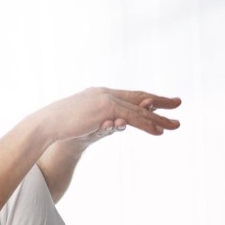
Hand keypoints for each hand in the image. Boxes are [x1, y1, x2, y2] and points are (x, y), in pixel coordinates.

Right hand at [30, 87, 180, 142]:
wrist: (46, 125)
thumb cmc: (60, 127)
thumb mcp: (86, 123)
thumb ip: (103, 122)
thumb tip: (116, 125)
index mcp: (99, 94)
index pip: (128, 95)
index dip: (146, 98)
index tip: (160, 101)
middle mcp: (105, 93)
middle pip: (138, 97)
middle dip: (160, 101)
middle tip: (178, 103)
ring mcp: (106, 99)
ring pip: (139, 109)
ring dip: (158, 118)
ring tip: (174, 125)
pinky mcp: (106, 109)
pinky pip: (132, 118)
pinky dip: (147, 124)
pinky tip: (158, 131)